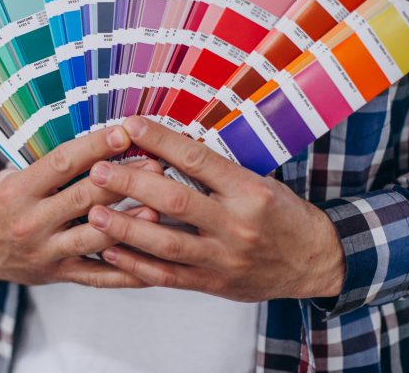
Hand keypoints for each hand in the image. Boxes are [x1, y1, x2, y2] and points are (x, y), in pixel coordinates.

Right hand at [0, 126, 159, 287]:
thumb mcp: (11, 177)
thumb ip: (48, 166)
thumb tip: (96, 141)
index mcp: (18, 191)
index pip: (61, 164)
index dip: (95, 147)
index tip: (123, 132)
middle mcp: (30, 222)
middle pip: (83, 198)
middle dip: (122, 179)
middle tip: (156, 163)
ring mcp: (45, 252)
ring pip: (94, 237)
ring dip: (129, 222)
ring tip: (158, 208)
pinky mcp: (58, 274)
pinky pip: (98, 275)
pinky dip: (128, 270)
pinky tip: (153, 259)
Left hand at [85, 117, 344, 301]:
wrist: (315, 261)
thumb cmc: (282, 215)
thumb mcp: (259, 182)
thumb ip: (215, 171)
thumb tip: (165, 144)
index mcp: (249, 190)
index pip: (197, 159)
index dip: (160, 140)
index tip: (129, 125)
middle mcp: (237, 224)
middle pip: (177, 200)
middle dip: (132, 184)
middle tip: (98, 170)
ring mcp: (224, 257)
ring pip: (167, 242)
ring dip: (126, 228)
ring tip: (93, 213)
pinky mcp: (214, 283)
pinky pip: (168, 276)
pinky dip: (136, 264)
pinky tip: (110, 251)